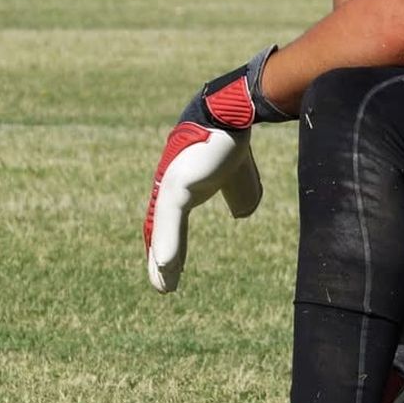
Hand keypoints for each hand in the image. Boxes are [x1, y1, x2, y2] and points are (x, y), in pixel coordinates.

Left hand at [143, 50, 287, 292]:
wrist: (233, 115)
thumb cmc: (233, 139)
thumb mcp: (240, 176)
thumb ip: (240, 193)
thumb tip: (243, 212)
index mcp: (183, 184)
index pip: (170, 220)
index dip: (169, 244)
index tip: (169, 270)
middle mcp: (171, 185)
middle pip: (160, 228)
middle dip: (160, 258)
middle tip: (162, 286)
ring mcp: (170, 184)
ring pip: (161, 228)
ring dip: (161, 259)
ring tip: (163, 285)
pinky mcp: (176, 184)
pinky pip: (169, 219)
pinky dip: (168, 243)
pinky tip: (165, 265)